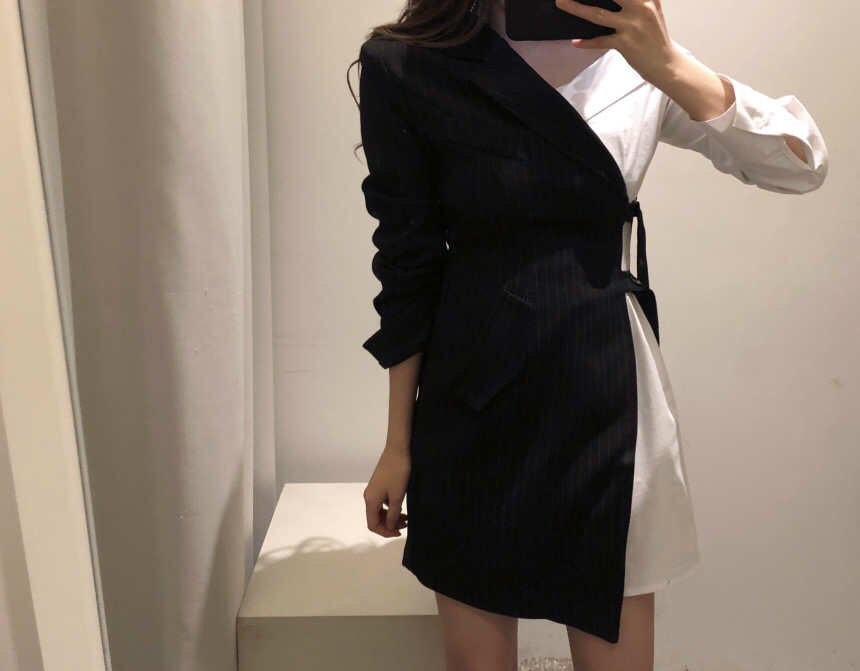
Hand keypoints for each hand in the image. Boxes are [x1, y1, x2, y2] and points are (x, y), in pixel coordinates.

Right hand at [364, 444, 410, 537]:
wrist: (398, 450)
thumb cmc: (398, 472)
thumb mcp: (397, 496)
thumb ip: (392, 514)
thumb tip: (390, 526)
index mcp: (370, 500)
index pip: (372, 524)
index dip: (385, 532)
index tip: (399, 532)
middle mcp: (369, 496)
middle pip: (376, 518)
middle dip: (389, 525)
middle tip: (406, 524)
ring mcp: (374, 490)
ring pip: (380, 511)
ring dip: (392, 517)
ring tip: (406, 517)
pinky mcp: (380, 485)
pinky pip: (383, 502)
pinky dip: (392, 508)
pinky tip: (402, 507)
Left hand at [554, 0, 683, 84]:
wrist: (666, 64)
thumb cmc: (654, 37)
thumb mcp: (651, 9)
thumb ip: (635, 0)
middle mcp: (641, 7)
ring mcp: (632, 25)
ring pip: (598, 14)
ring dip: (576, 8)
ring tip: (561, 2)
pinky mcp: (625, 43)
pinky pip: (600, 41)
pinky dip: (587, 42)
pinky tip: (576, 42)